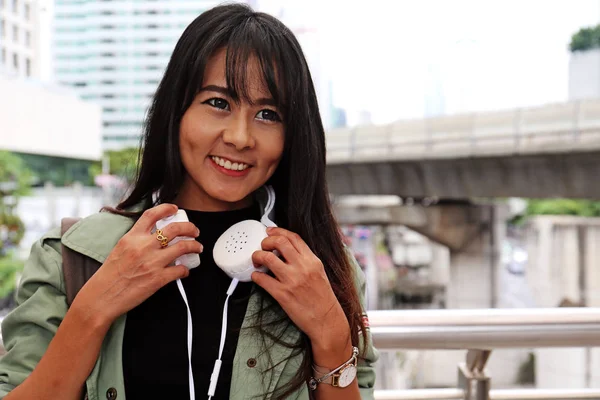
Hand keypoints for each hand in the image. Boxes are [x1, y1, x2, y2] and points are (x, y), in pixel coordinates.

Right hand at [77, 204, 202, 324]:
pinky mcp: (158, 279)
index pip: (151, 215)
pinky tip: (184, 270)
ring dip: (195, 246)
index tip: (175, 209)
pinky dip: (186, 269)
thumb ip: (136, 240)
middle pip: (174, 229)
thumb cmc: (109, 275)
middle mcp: (143, 246)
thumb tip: (154, 235)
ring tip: (197, 247)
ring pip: (183, 247)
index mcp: (132, 237)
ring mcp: (152, 262)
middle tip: (195, 231)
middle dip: (190, 228)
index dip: (166, 208)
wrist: (102, 297)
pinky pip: (180, 270)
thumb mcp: (120, 248)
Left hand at [251, 227, 350, 356]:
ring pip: (267, 258)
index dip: (278, 231)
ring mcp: (292, 280)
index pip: (293, 237)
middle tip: (262, 246)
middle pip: (279, 242)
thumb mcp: (319, 272)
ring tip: (256, 260)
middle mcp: (302, 267)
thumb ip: (305, 260)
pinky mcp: (282, 294)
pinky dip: (255, 276)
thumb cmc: (323, 299)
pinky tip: (256, 276)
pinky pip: (262, 279)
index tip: (270, 231)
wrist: (327, 320)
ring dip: (257, 256)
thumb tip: (286, 250)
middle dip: (266, 241)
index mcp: (312, 260)